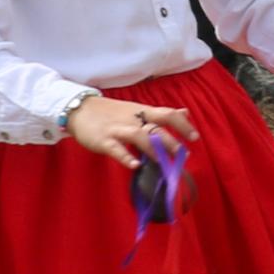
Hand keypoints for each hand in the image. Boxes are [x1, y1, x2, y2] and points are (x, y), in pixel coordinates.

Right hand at [64, 94, 194, 169]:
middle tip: (183, 154)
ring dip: (152, 148)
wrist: (79, 108)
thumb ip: (161, 114)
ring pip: (139, 136)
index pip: (168, 114)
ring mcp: (118, 129)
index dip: (183, 125)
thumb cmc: (113, 112)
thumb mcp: (139, 109)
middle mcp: (133, 119)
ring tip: (164, 161)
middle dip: (171, 140)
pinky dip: (125, 156)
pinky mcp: (103, 140)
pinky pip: (115, 148)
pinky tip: (135, 165)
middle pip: (156, 126)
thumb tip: (186, 113)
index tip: (195, 138)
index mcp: (144, 112)